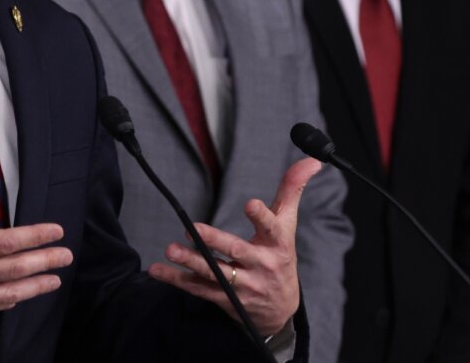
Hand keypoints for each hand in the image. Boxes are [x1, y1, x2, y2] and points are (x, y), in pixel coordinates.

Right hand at [0, 154, 73, 340]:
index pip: (6, 242)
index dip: (35, 237)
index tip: (55, 232)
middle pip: (14, 269)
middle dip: (44, 262)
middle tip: (66, 257)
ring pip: (7, 293)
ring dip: (33, 287)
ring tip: (53, 282)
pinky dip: (6, 303)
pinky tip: (15, 300)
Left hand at [148, 157, 321, 335]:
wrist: (282, 309)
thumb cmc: (280, 257)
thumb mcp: (288, 225)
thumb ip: (292, 190)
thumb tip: (312, 160)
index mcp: (277, 245)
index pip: (272, 228)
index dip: (261, 217)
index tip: (250, 203)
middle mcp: (261, 266)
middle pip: (236, 251)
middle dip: (214, 241)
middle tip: (192, 229)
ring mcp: (243, 285)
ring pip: (215, 274)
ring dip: (191, 262)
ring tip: (171, 249)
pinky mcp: (226, 299)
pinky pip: (199, 290)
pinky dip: (177, 280)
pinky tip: (158, 270)